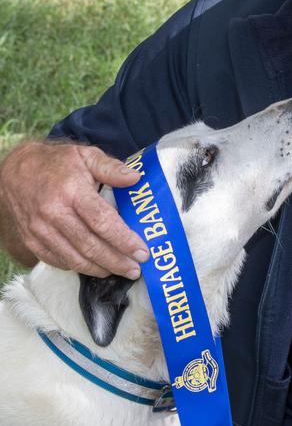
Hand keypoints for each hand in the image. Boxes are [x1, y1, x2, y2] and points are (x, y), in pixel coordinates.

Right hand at [0, 140, 148, 278]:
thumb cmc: (57, 163)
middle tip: (136, 269)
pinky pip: (59, 260)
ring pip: (75, 258)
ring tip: (120, 271)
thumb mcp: (85, 155)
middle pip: (90, 245)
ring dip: (100, 269)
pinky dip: (79, 267)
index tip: (142, 252)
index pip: (102, 221)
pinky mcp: (32, 241)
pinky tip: (95, 267)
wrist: (15, 171)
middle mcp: (53, 213)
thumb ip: (111, 167)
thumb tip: (135, 178)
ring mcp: (40, 230)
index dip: (124, 240)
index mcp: (71, 190)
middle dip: (116, 261)